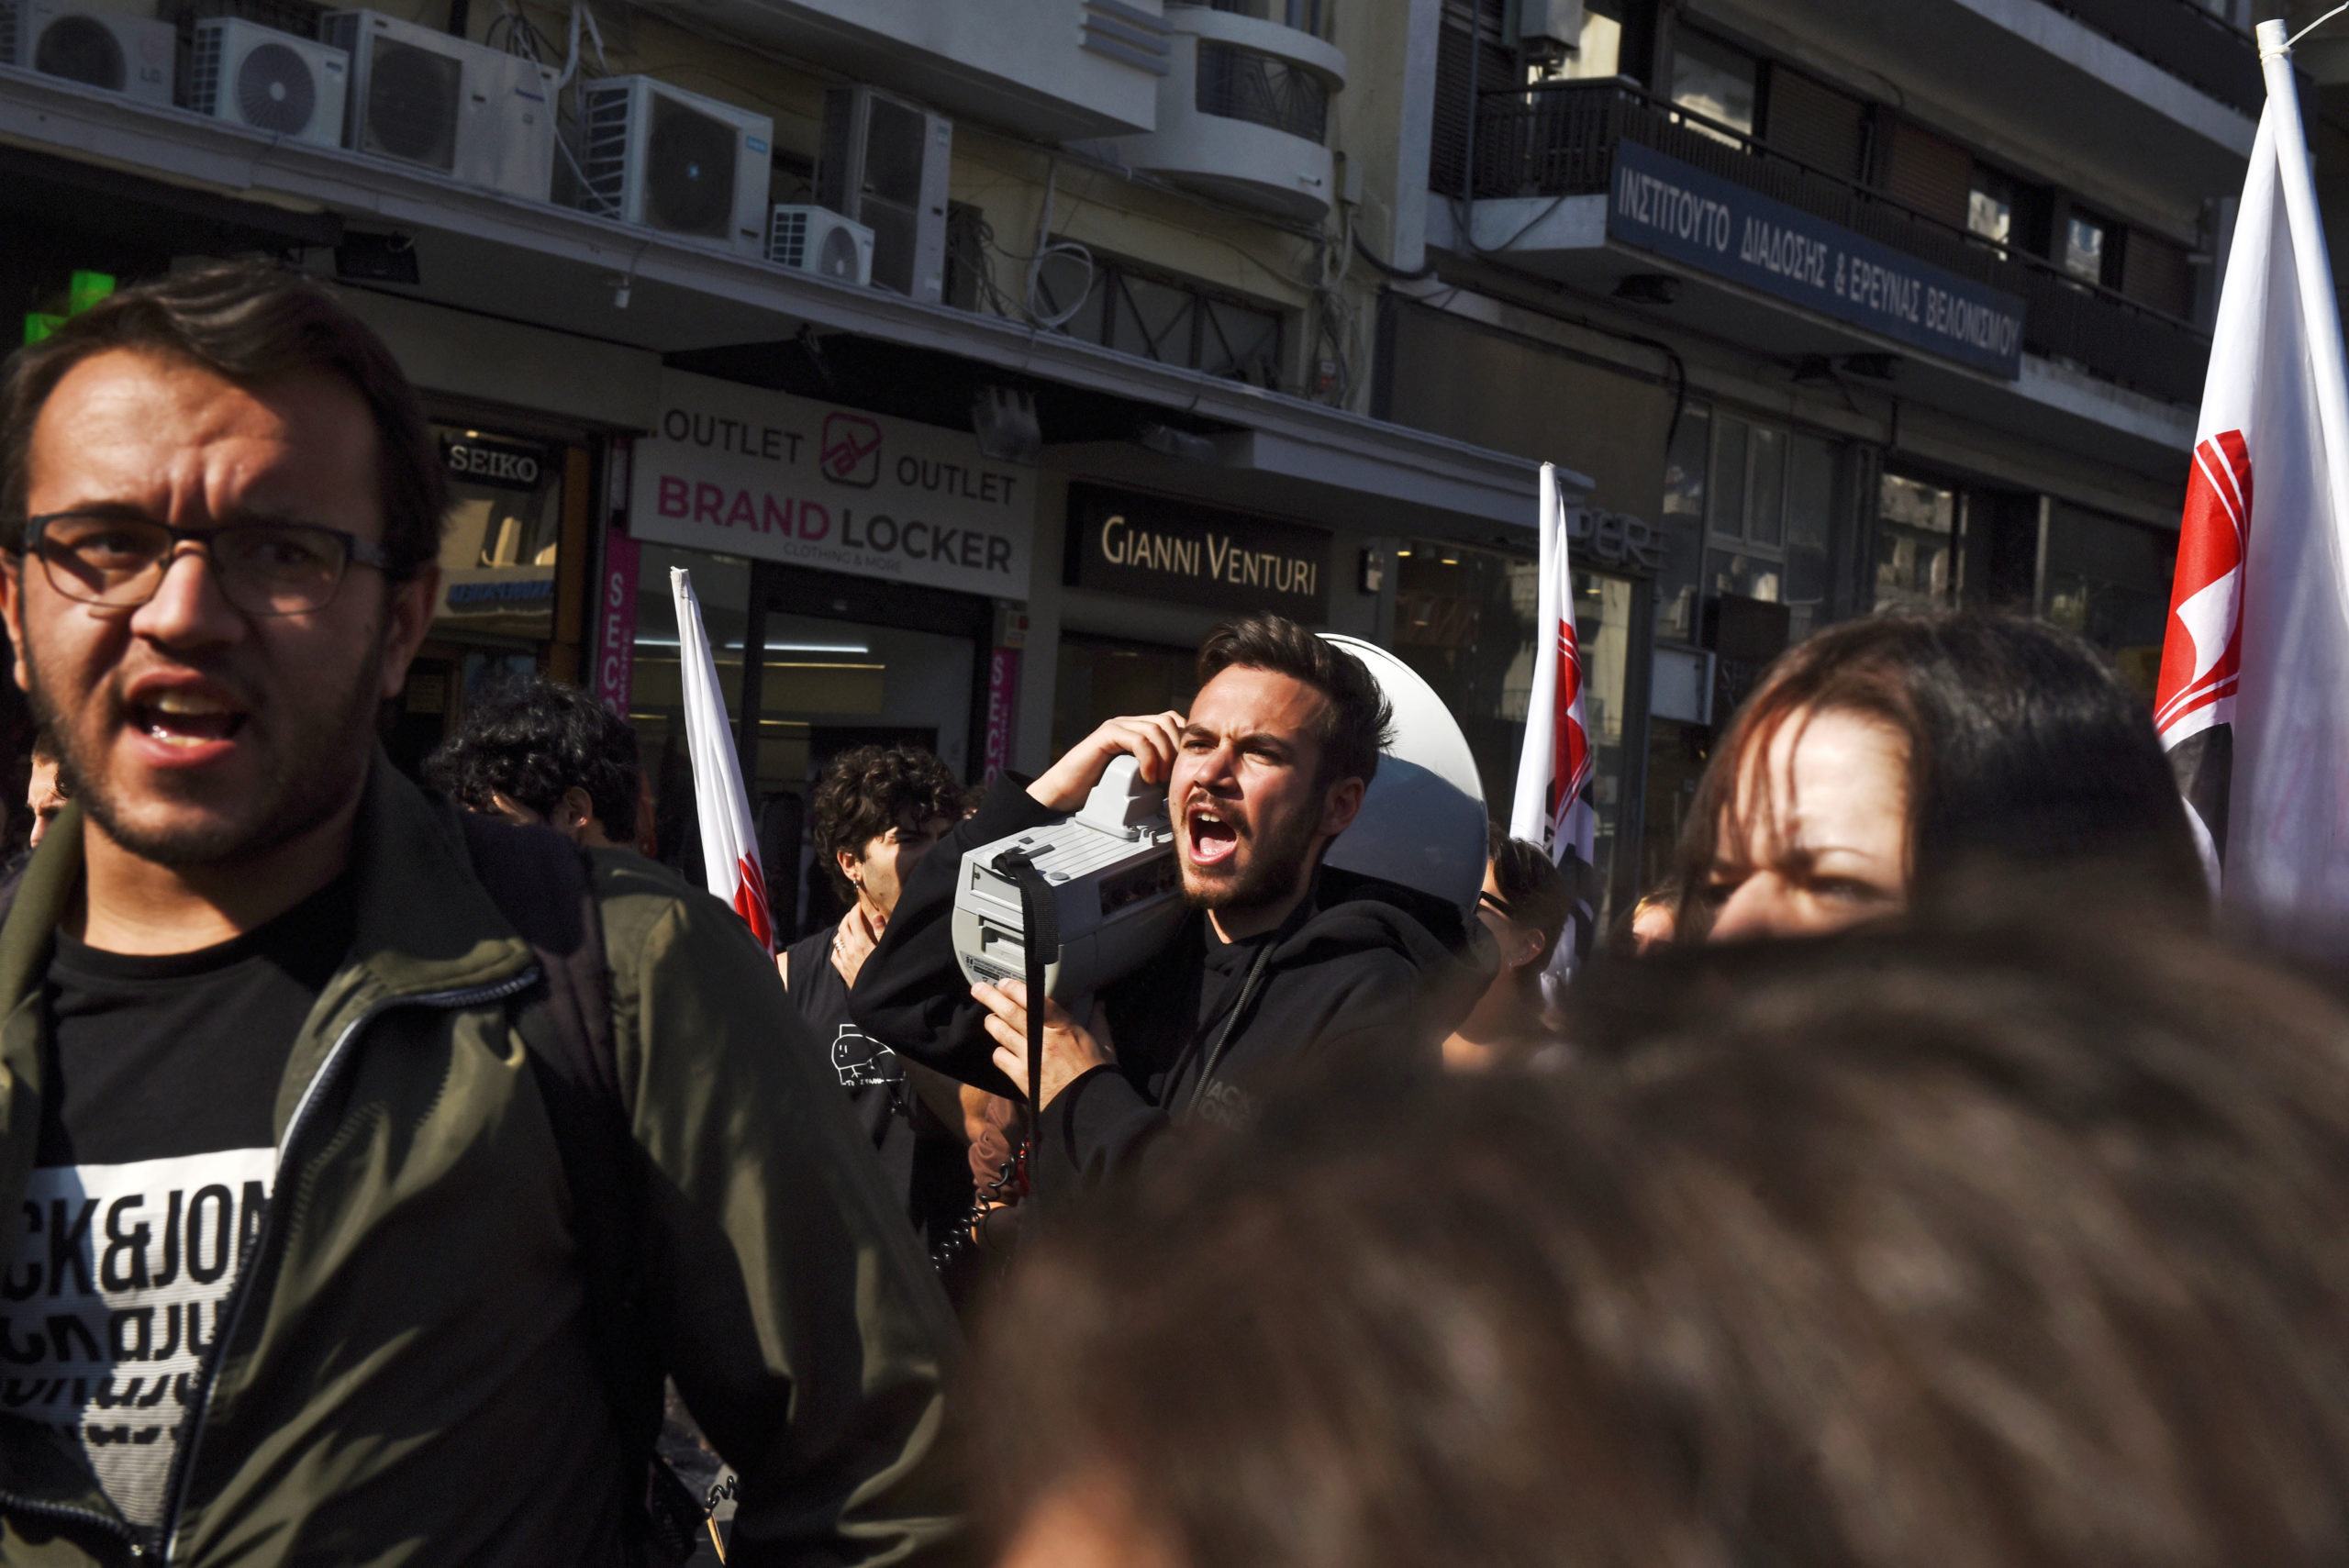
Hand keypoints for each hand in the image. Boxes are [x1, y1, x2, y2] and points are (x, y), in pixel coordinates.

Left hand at [830, 903, 880, 986]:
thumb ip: (881, 932)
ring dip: (841, 930)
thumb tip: (876, 916)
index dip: (856, 910)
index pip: (854, 920)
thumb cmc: (885, 972)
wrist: (876, 995)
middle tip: (854, 913)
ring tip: (849, 927)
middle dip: (848, 917)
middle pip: (843, 927)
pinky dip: (837, 947)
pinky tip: (843, 946)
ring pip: (837, 939)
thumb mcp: (886, 950)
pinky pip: (834, 955)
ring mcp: (845, 960)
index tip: (859, 905)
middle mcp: (850, 950)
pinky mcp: (843, 970)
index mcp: (862, 943)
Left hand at [976, 979, 1112, 1110]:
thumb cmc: (1098, 1076)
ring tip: (989, 1018)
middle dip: (992, 998)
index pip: (1036, 1001)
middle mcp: (1044, 1039)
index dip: (1017, 989)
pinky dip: (998, 1052)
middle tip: (979, 989)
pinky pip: (1000, 1058)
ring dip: (992, 1022)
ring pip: (1001, 1032)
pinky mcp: (1022, 1076)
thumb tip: (1100, 1006)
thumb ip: (1099, 1022)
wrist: (1088, 1108)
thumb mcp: (1104, 1045)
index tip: (1005, 982)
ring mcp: (1030, 1058)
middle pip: (1011, 1012)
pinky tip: (1001, 1050)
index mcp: (1065, 1028)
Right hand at [1027, 712, 1184, 812]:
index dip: (1184, 742)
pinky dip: (1149, 759)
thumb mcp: (1136, 779)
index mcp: (1138, 731)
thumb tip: (1183, 776)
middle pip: (1168, 721)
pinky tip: (1147, 777)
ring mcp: (1117, 727)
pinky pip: (1138, 739)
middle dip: (1177, 749)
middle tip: (1173, 776)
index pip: (1173, 722)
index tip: (1184, 768)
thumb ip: (1155, 770)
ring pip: (1156, 729)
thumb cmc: (1098, 791)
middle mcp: (1128, 724)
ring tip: (1160, 779)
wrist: (1064, 795)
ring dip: (1165, 756)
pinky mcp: (1106, 734)